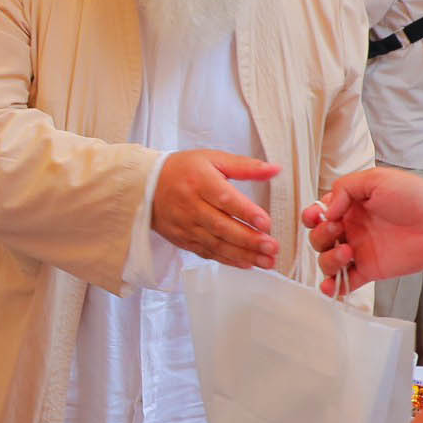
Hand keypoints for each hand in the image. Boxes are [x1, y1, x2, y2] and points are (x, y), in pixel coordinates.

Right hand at [151, 149, 281, 269]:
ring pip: (216, 244)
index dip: (246, 213)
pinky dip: (227, 260)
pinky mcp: (184, 239)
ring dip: (243, 255)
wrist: (147, 185)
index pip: (225, 199)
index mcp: (200, 182)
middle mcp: (192, 206)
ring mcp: (186, 226)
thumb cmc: (183, 170)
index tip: (266, 223)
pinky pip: (207, 253)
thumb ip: (245, 166)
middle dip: (249, 240)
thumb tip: (275, 169)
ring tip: (266, 261)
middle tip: (272, 247)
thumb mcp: (213, 159)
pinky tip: (246, 263)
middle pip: (222, 227)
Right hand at [302, 167, 422, 291]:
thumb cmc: (416, 197)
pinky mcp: (370, 270)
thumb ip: (344, 189)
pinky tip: (331, 285)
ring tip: (348, 252)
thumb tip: (326, 210)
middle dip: (321, 235)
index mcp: (352, 206)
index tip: (316, 216)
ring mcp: (360, 251)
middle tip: (339, 229)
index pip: (319, 213)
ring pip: (327, 261)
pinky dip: (333, 287)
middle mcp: (353, 228)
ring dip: (328, 259)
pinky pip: (345, 282)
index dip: (312, 216)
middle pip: (319, 238)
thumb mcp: (376, 179)